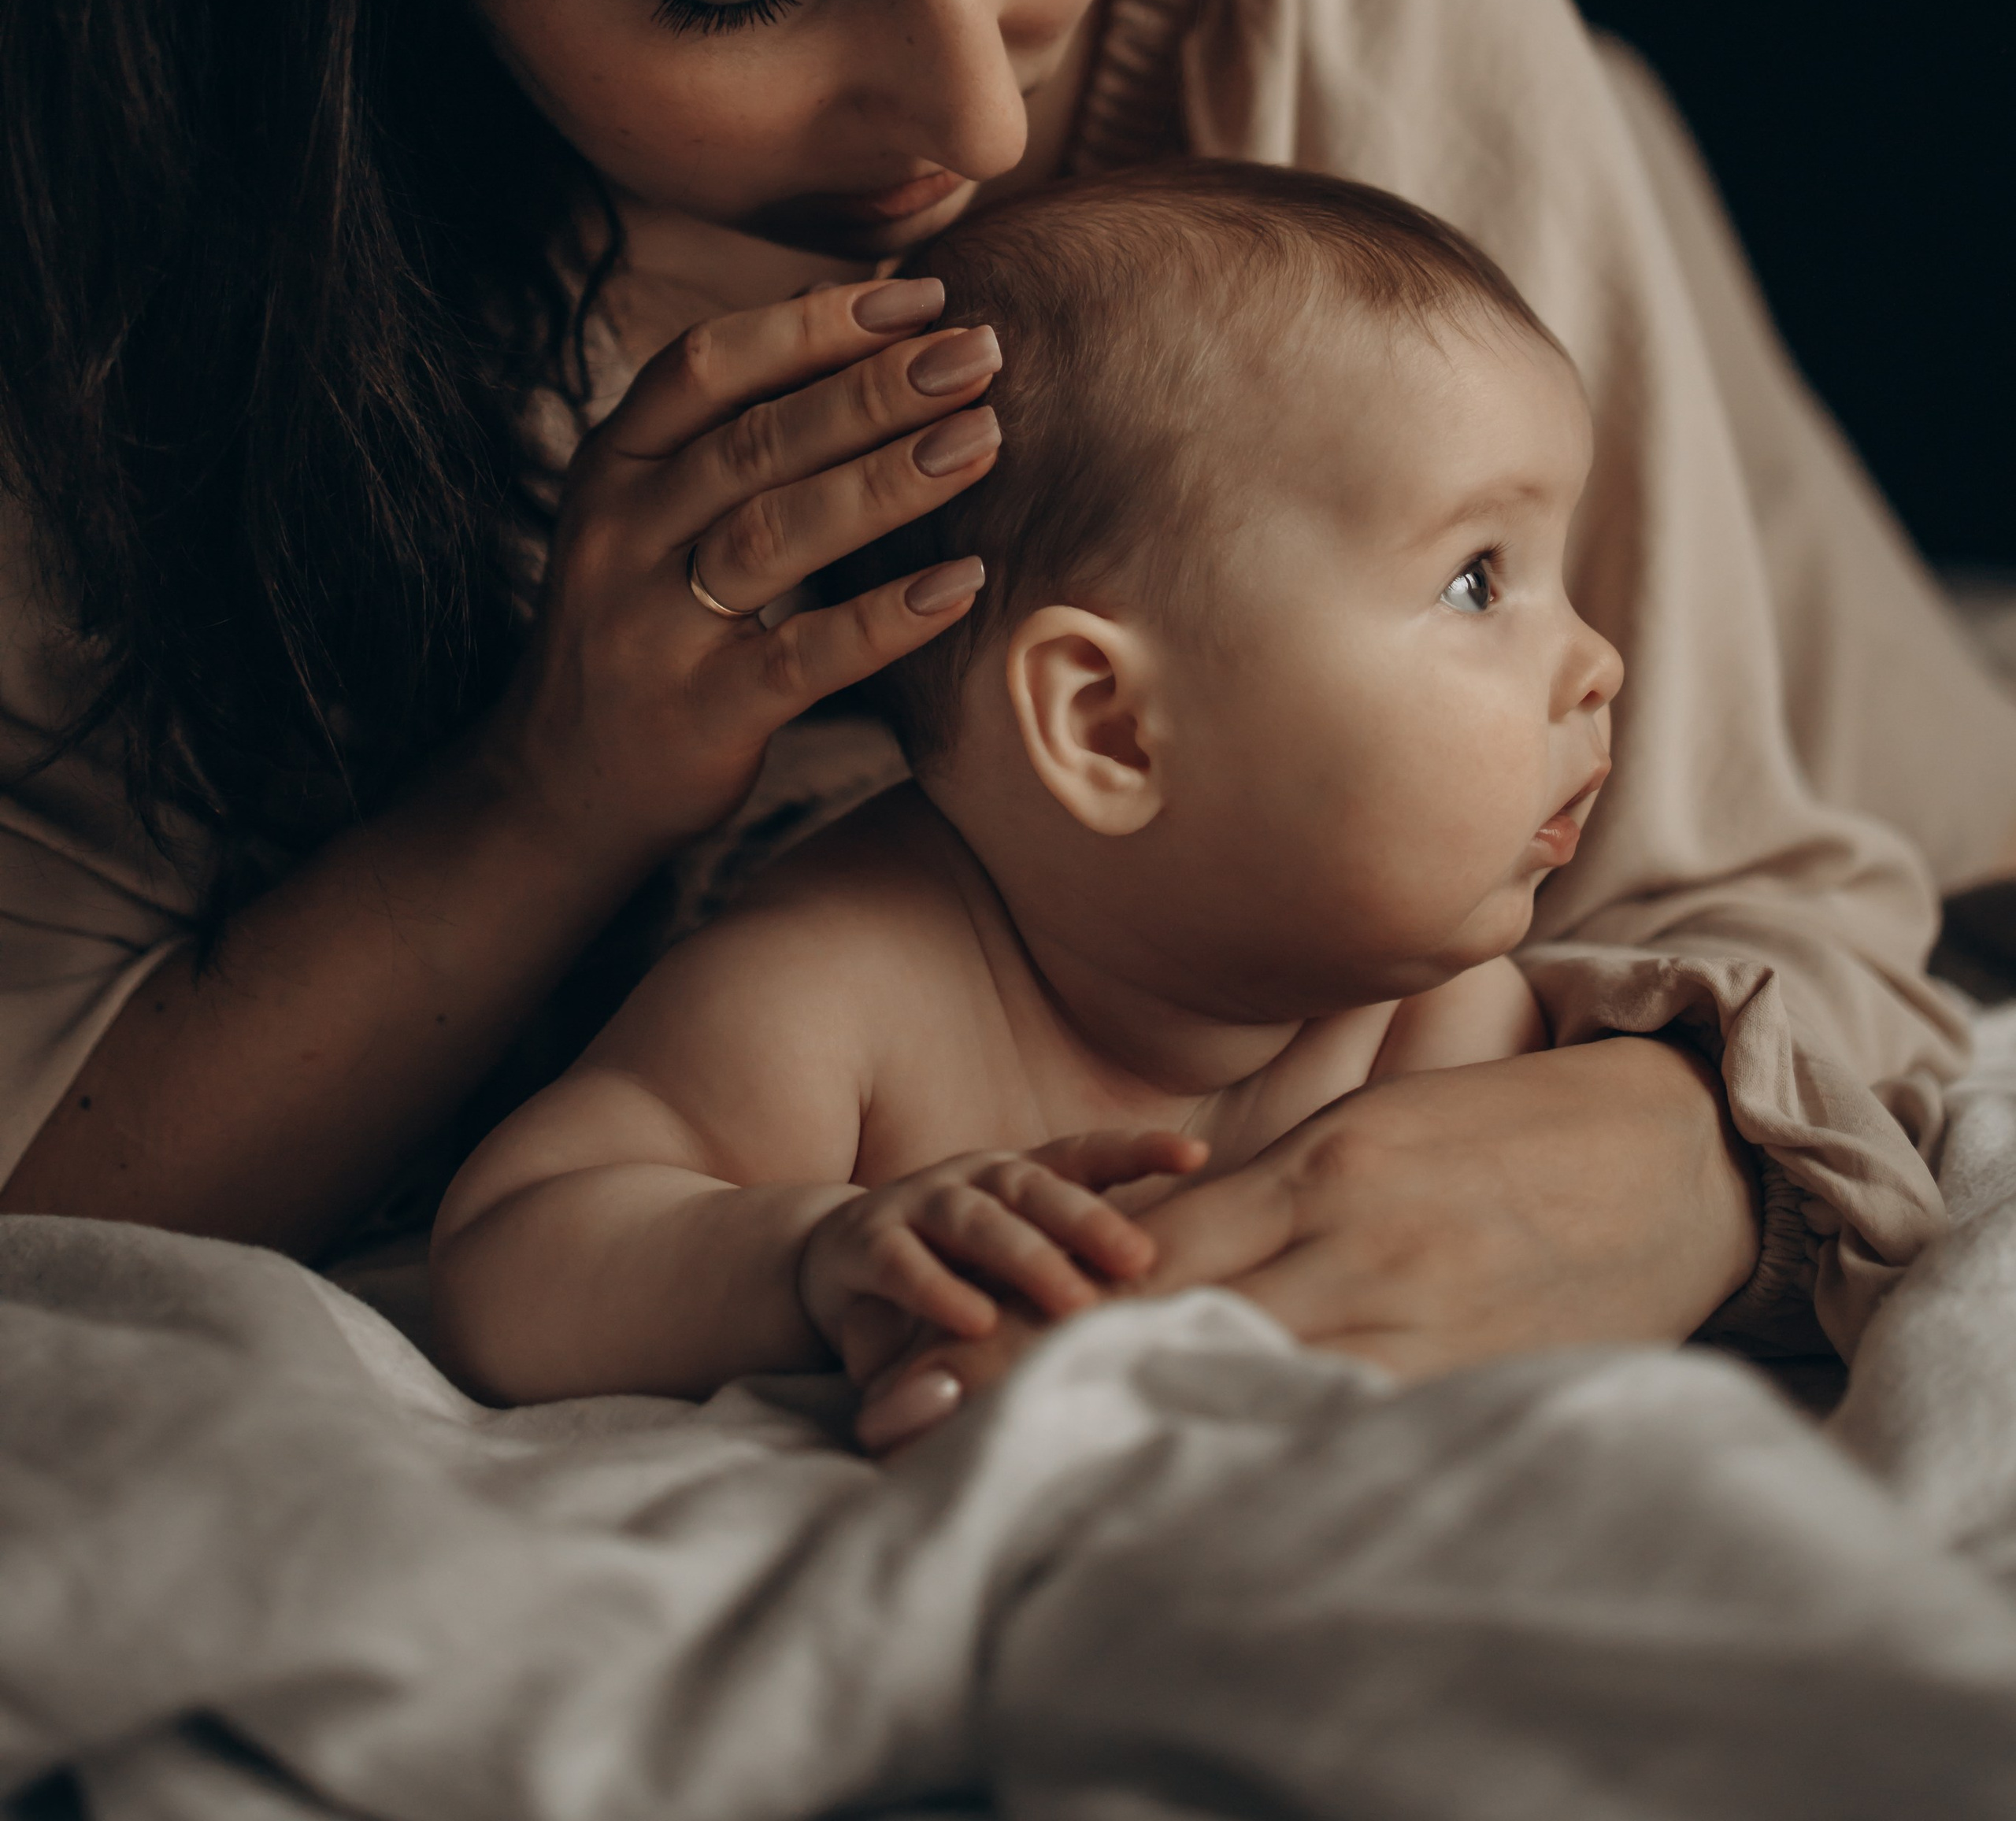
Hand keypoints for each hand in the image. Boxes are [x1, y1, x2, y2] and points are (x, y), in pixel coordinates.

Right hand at [485, 277, 1002, 862]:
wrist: (562, 782)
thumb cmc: (642, 613)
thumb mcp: (653, 500)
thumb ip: (729, 409)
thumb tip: (827, 294)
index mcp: (614, 463)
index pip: (708, 365)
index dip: (815, 323)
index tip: (922, 297)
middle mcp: (620, 534)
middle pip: (754, 441)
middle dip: (874, 389)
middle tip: (979, 354)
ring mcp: (651, 628)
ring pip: (775, 535)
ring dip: (888, 482)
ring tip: (984, 441)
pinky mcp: (699, 714)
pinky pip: (802, 658)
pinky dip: (885, 619)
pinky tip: (962, 583)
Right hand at [799, 1131, 1206, 1384]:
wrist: (834, 1257)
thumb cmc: (950, 1262)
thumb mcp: (1013, 1258)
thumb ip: (1073, 1265)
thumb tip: (1172, 1298)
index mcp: (1016, 1176)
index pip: (1084, 1155)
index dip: (1138, 1149)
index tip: (1198, 1153)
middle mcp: (972, 1179)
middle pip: (1036, 1190)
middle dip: (1090, 1222)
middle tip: (1144, 1261)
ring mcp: (917, 1205)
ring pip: (977, 1224)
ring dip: (1027, 1261)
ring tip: (1074, 1302)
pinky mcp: (866, 1246)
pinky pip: (904, 1265)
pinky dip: (939, 1292)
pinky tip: (976, 1319)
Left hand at [855, 1038, 1759, 1449]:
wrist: (1684, 1153)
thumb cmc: (1510, 1131)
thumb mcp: (1369, 1128)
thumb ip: (1255, 1188)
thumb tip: (1130, 1250)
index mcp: (1322, 1172)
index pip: (1142, 1252)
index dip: (1027, 1308)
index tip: (924, 1357)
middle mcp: (1352, 1252)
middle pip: (1162, 1328)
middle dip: (1033, 1380)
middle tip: (908, 1428)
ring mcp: (1412, 1330)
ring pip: (1239, 1391)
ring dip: (1122, 1436)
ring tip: (1005, 1483)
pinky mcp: (1466, 1390)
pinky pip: (1338, 1434)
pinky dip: (1256, 1465)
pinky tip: (1184, 1512)